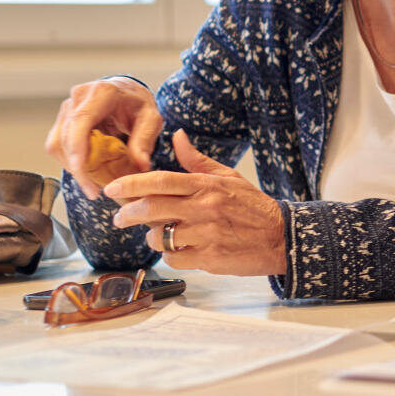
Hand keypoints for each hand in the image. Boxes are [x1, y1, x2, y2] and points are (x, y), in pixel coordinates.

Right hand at [45, 77, 161, 198]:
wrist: (128, 93)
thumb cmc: (139, 105)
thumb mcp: (152, 119)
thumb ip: (145, 140)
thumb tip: (141, 166)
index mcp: (102, 93)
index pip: (81, 122)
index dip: (77, 151)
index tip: (83, 175)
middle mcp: (79, 97)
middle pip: (66, 138)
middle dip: (77, 168)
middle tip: (94, 191)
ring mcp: (67, 107)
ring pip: (57, 144)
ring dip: (72, 167)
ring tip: (92, 182)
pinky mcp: (62, 119)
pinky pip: (57, 145)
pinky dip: (70, 161)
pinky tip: (86, 170)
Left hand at [106, 130, 287, 276]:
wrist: (282, 237)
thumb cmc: (254, 207)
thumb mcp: (229, 177)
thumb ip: (198, 161)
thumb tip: (177, 136)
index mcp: (207, 186)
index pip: (160, 181)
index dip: (131, 184)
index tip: (112, 189)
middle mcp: (205, 208)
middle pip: (152, 209)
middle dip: (127, 214)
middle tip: (119, 217)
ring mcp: (206, 235)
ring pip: (160, 238)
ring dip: (154, 238)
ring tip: (161, 235)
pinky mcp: (210, 259)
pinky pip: (175, 259)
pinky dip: (172, 256)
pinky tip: (181, 250)